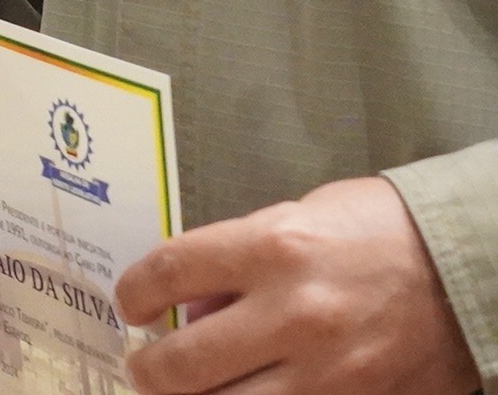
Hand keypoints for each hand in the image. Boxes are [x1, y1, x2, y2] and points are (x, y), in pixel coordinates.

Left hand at [115, 175, 473, 394]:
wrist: (464, 267)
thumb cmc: (377, 232)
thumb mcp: (295, 218)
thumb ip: (236, 260)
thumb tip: (187, 302)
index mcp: (273, 248)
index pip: (167, 273)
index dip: (132, 294)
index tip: (131, 307)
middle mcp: (294, 313)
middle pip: (181, 364)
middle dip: (149, 370)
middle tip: (147, 366)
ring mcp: (328, 370)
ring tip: (187, 390)